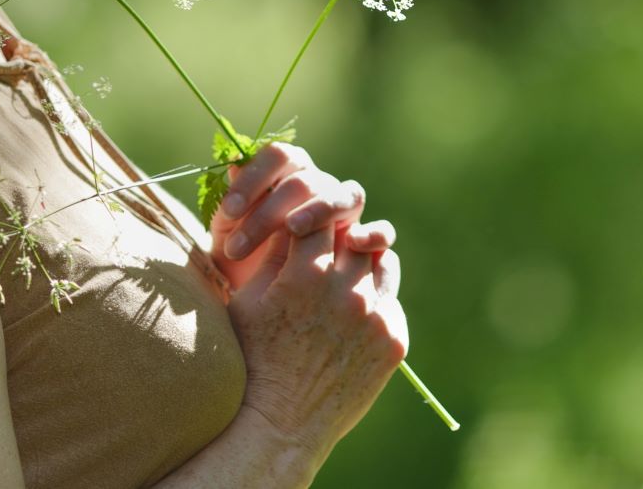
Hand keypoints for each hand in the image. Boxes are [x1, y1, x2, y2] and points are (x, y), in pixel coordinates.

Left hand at [209, 142, 394, 294]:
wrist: (259, 316)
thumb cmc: (239, 271)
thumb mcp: (227, 241)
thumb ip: (231, 209)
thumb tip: (234, 167)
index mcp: (286, 177)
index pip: (280, 157)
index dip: (255, 177)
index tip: (229, 211)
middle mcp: (319, 189)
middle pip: (306, 180)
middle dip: (270, 211)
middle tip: (238, 247)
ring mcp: (346, 216)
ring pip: (347, 194)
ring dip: (320, 209)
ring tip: (293, 230)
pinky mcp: (364, 246)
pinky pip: (382, 232)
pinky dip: (374, 233)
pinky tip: (353, 244)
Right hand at [224, 220, 408, 462]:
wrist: (283, 424)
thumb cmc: (253, 359)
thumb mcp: (248, 301)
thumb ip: (273, 255)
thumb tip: (291, 219)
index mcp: (306, 274)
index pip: (320, 218)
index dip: (311, 219)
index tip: (304, 229)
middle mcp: (347, 290)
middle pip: (355, 235)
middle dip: (339, 240)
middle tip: (325, 252)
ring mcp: (375, 315)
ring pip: (382, 260)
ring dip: (364, 262)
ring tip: (344, 277)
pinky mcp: (394, 339)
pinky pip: (390, 300)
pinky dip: (374, 301)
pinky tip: (352, 315)